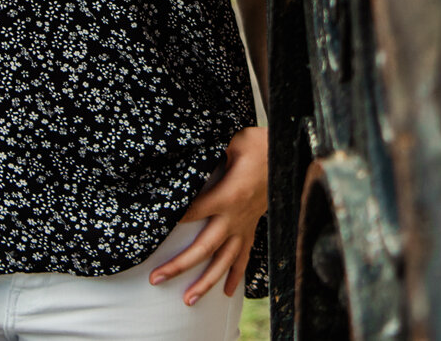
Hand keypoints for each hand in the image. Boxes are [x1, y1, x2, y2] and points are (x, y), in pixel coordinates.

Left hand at [152, 126, 266, 304]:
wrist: (287, 156)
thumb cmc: (259, 146)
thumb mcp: (233, 141)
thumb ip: (211, 150)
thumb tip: (189, 150)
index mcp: (228, 195)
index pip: (193, 212)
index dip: (173, 220)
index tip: (153, 228)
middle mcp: (235, 217)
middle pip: (204, 248)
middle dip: (179, 265)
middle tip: (156, 278)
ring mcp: (244, 226)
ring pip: (224, 261)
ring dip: (205, 282)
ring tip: (188, 300)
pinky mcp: (250, 228)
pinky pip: (243, 257)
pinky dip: (235, 276)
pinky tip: (226, 293)